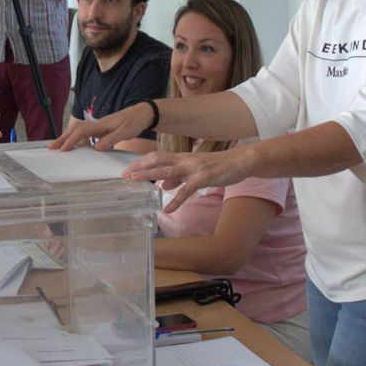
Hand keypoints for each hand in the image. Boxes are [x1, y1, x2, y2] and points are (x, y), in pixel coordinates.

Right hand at [51, 101, 154, 151]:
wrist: (143, 113)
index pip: (82, 132)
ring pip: (79, 131)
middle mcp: (98, 124)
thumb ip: (111, 139)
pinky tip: (76, 147)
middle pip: (76, 129)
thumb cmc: (135, 121)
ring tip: (59, 147)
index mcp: (101, 124)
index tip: (63, 149)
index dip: (71, 140)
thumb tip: (96, 148)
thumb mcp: (125, 131)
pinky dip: (78, 139)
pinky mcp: (103, 130)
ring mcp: (99, 126)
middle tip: (51, 148)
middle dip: (63, 138)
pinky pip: (86, 134)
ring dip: (68, 138)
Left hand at [124, 147, 255, 211]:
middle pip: (157, 160)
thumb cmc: (218, 166)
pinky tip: (167, 209)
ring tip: (135, 181)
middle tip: (124, 175)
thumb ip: (178, 176)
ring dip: (150, 175)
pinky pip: (187, 190)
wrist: (240, 161)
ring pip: (168, 170)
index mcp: (182, 158)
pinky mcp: (204, 177)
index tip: (127, 169)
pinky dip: (175, 200)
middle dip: (140, 167)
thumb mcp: (195, 169)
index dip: (141, 162)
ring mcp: (194, 168)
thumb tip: (163, 184)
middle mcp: (185, 160)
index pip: (157, 156)